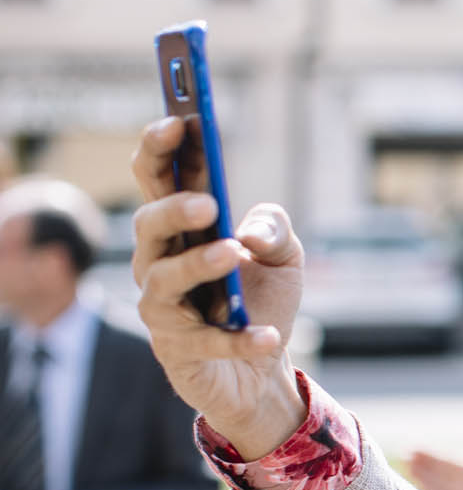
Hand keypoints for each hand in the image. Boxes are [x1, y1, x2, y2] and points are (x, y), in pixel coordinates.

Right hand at [131, 118, 304, 457]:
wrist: (263, 369)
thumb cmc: (262, 299)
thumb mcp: (286, 258)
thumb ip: (275, 229)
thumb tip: (251, 232)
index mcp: (183, 228)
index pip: (158, 178)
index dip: (161, 148)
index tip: (177, 121)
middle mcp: (159, 261)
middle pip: (148, 224)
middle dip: (173, 208)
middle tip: (208, 202)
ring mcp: (162, 308)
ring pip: (162, 278)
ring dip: (198, 264)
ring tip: (233, 254)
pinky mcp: (178, 351)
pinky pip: (205, 342)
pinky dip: (238, 338)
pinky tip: (269, 335)